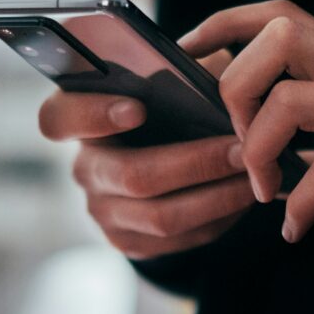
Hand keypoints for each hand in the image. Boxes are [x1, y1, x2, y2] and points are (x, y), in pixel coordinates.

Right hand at [38, 51, 255, 258]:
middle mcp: (85, 167)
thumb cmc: (171, 107)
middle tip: (242, 149)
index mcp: (80, 118)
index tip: (138, 108)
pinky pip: (177, 240)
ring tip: (255, 175)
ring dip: (217, 196)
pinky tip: (242, 197)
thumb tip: (216, 74)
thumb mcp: (172, 80)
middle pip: (132, 175)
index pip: (59, 118)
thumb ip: (183, 71)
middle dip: (195, 163)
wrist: (167, 165)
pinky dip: (218, 219)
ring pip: (161, 216)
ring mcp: (103, 210)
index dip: (93, 115)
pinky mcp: (128, 241)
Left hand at [179, 0, 313, 241]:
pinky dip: (303, 205)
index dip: (224, 24)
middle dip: (236, 88)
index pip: (278, 15)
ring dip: (260, 151)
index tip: (188, 56)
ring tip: (264, 191)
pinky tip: (296, 229)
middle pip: (279, 37)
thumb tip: (261, 157)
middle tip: (237, 144)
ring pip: (293, 100)